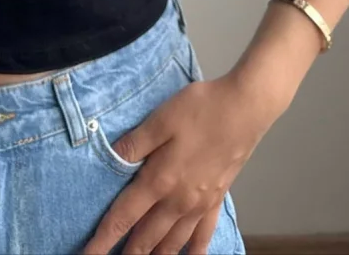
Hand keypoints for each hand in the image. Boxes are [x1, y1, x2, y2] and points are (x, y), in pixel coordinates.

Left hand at [82, 68, 283, 254]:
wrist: (245, 109)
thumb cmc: (202, 109)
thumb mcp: (161, 119)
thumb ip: (135, 143)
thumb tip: (112, 159)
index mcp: (159, 179)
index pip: (123, 217)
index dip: (103, 240)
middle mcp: (178, 200)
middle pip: (146, 238)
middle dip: (127, 254)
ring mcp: (200, 204)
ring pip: (172, 243)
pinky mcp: (217, 199)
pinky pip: (203, 236)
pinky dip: (193, 252)